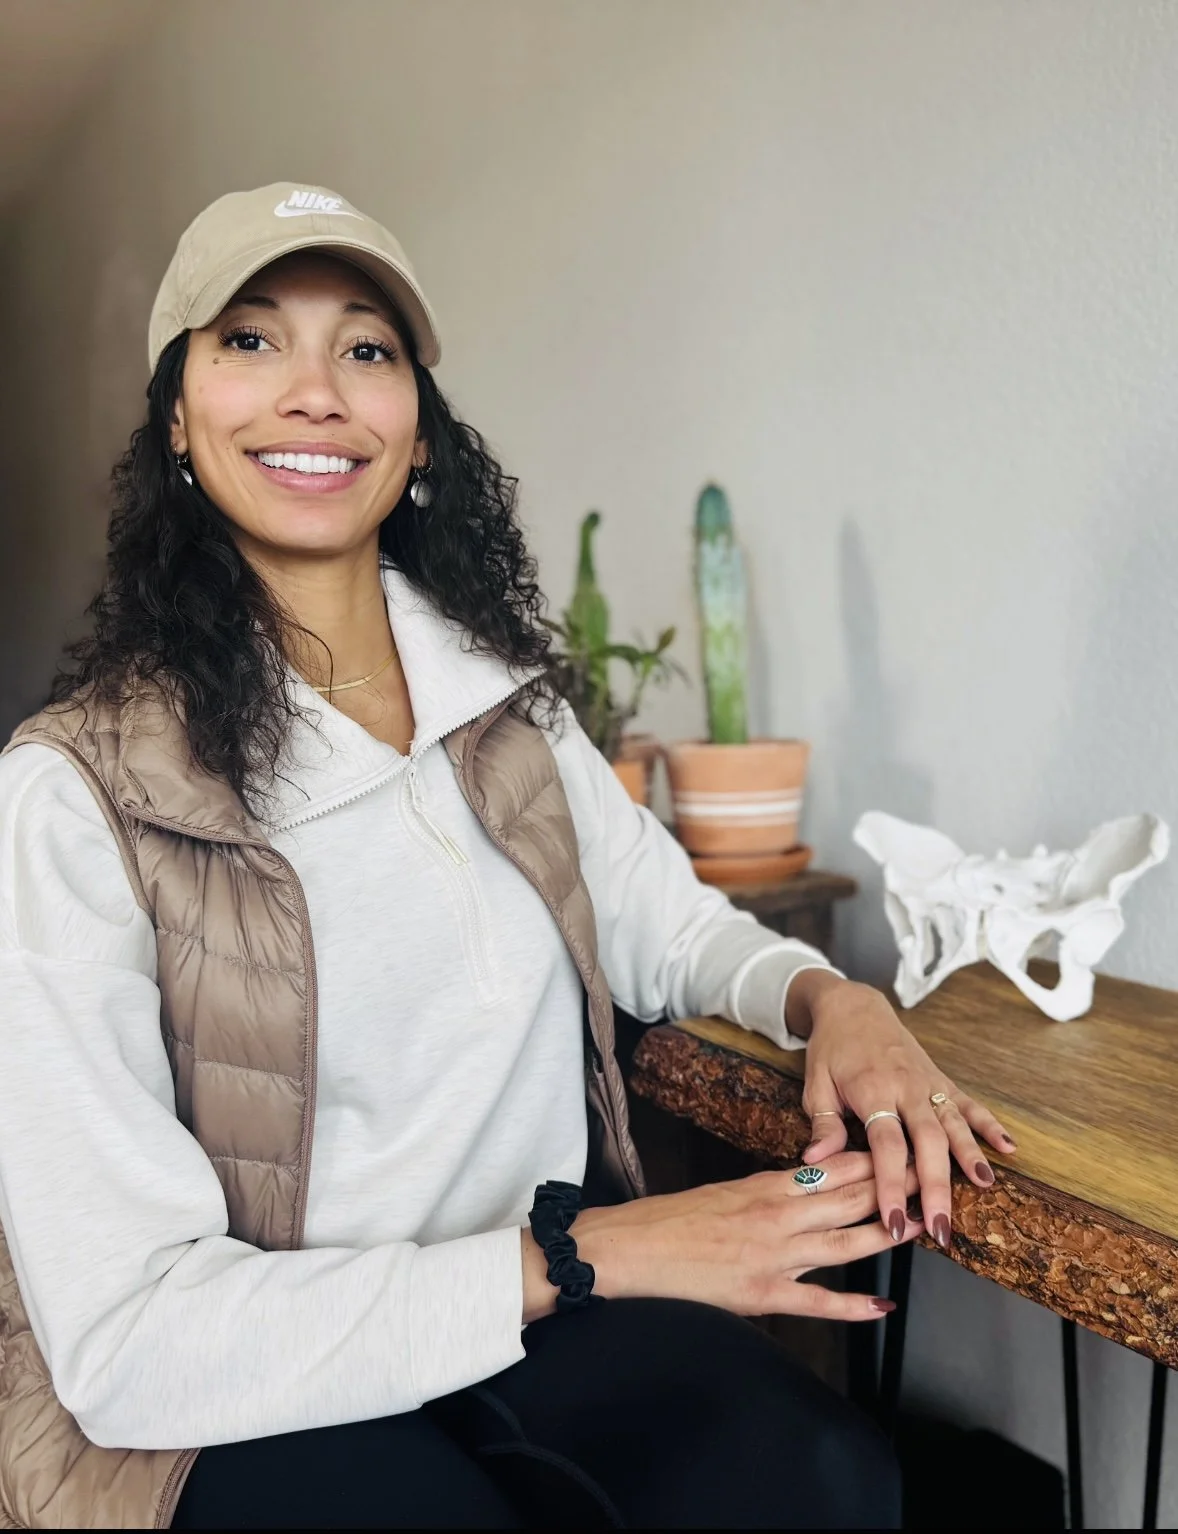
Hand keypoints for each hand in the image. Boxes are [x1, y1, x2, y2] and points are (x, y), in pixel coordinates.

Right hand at [521, 1151, 921, 1322]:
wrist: (630, 1249)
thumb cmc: (667, 1220)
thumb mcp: (721, 1191)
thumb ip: (764, 1190)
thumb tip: (800, 1185)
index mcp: (763, 1186)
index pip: (829, 1168)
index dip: (870, 1161)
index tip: (900, 1151)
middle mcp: (775, 1216)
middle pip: (847, 1200)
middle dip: (890, 1191)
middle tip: (927, 1182)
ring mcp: (773, 1257)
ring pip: (843, 1244)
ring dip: (885, 1235)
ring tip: (919, 1228)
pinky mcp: (763, 1295)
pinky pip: (818, 1302)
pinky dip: (854, 1307)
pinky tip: (882, 1305)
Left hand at [786, 971, 1015, 1251]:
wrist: (854, 1007)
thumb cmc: (832, 1050)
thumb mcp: (815, 1084)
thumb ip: (822, 1123)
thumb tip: (815, 1160)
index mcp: (873, 1091)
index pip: (886, 1147)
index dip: (891, 1186)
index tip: (896, 1222)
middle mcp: (907, 1088)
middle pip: (928, 1141)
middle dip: (936, 1187)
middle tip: (942, 1228)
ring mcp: (928, 1083)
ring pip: (954, 1124)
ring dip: (970, 1156)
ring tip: (984, 1187)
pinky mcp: (941, 1080)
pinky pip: (969, 1104)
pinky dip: (989, 1124)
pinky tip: (1008, 1148)